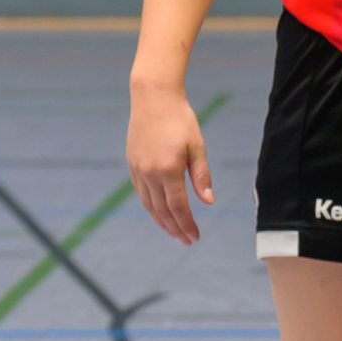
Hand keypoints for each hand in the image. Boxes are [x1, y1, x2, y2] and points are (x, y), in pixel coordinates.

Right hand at [125, 84, 210, 247]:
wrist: (153, 99)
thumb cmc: (181, 120)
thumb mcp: (197, 147)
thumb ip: (201, 176)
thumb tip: (209, 202)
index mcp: (168, 170)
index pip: (178, 206)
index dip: (187, 224)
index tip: (195, 236)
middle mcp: (149, 174)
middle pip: (162, 210)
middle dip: (175, 228)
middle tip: (187, 240)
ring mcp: (138, 170)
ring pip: (149, 205)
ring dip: (162, 222)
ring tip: (174, 233)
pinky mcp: (132, 165)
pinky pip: (141, 194)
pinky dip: (151, 207)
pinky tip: (160, 213)